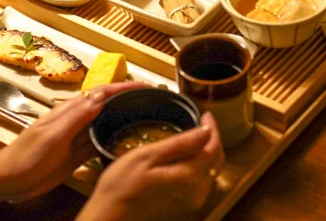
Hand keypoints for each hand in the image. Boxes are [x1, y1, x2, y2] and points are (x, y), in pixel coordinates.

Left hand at [0, 82, 146, 202]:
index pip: (101, 93)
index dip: (123, 87)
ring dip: (123, 116)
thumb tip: (100, 97)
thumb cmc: (25, 156)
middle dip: (128, 98)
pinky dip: (114, 137)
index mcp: (70, 111)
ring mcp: (77, 137)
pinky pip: (99, 141)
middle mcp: (76, 121)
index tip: (145, 86)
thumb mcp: (52, 135)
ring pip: (105, 122)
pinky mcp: (77, 154)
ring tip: (146, 116)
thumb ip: (76, 116)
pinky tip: (125, 142)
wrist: (9, 180)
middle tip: (153, 100)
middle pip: (106, 104)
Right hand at [77, 112, 223, 220]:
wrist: (109, 219)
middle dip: (212, 141)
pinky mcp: (183, 211)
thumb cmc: (121, 188)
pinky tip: (185, 161)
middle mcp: (196, 195)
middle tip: (202, 124)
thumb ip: (179, 144)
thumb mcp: (146, 156)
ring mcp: (191, 205)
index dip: (212, 129)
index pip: (213, 148)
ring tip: (194, 139)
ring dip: (207, 156)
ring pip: (210, 175)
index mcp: (188, 178)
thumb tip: (205, 131)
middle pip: (216, 163)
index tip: (205, 115)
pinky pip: (200, 186)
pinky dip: (198, 169)